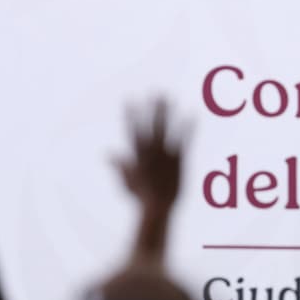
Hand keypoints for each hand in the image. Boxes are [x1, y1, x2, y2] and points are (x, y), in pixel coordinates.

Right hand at [117, 100, 181, 217]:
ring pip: (166, 129)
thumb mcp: (125, 179)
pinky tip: (191, 114)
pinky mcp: (178, 160)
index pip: (132, 130)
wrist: (157, 207)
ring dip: (167, 112)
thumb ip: (119, 164)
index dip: (130, 115)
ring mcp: (164, 154)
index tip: (128, 100)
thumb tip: (108, 154)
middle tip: (155, 92)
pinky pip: (184, 140)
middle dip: (153, 108)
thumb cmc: (140, 196)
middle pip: (151, 125)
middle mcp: (150, 152)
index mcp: (136, 155)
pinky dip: (188, 128)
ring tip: (170, 98)